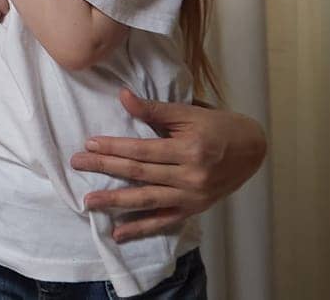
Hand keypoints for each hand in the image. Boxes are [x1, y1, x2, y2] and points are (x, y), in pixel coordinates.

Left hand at [70, 88, 267, 241]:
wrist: (252, 150)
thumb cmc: (217, 126)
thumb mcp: (188, 112)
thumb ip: (153, 109)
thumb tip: (122, 96)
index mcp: (189, 150)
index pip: (143, 150)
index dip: (115, 147)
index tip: (89, 144)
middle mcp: (191, 177)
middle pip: (140, 174)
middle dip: (106, 169)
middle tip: (77, 165)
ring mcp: (192, 197)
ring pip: (148, 200)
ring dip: (116, 202)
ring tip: (89, 203)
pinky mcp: (194, 209)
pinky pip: (163, 221)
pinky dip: (140, 229)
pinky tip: (118, 233)